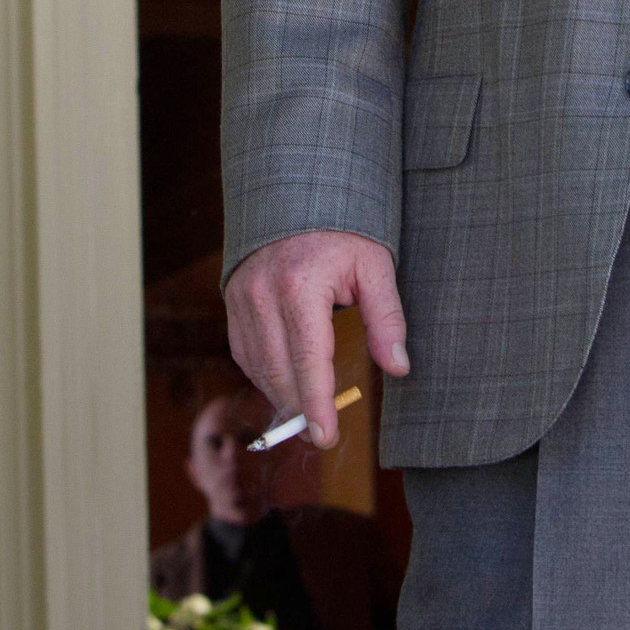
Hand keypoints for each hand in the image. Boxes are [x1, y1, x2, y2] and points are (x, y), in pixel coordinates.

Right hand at [223, 229, 409, 450]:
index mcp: (300, 285)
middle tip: (321, 435)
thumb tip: (398, 367)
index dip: (316, 404)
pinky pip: (244, 351)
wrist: (297, 191)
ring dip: (281, 395)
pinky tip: (286, 382)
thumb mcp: (374, 265)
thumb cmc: (342, 228)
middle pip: (278, 372)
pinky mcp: (232, 300)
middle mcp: (262, 294)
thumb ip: (386, 318)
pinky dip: (264, 374)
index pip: (308, 361)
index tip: (325, 437)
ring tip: (308, 414)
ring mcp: (241, 297)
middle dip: (299, 410)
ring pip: (257, 367)